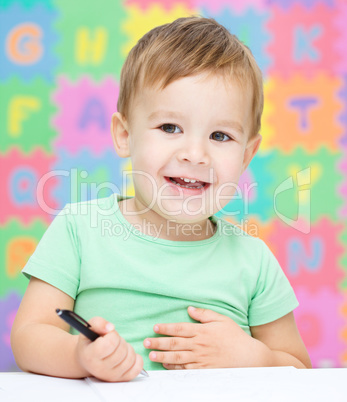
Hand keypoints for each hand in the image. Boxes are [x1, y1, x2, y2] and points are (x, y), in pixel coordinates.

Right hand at [76, 316, 143, 381]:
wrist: (88, 359)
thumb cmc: (90, 342)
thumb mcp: (88, 328)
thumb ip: (98, 323)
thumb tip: (110, 328)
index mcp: (90, 356)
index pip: (110, 343)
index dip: (113, 335)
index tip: (107, 335)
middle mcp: (100, 369)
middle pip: (122, 351)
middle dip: (120, 341)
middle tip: (113, 341)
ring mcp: (111, 376)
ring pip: (130, 358)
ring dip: (128, 348)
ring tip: (118, 348)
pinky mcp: (121, 379)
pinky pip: (137, 368)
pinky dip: (137, 359)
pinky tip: (127, 355)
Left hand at [143, 307, 268, 369]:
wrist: (248, 356)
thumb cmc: (234, 336)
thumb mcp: (221, 319)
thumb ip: (204, 314)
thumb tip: (190, 308)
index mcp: (202, 331)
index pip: (180, 328)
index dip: (166, 328)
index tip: (155, 327)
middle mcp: (199, 345)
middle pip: (175, 343)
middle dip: (159, 342)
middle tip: (145, 341)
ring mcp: (200, 358)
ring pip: (177, 357)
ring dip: (163, 355)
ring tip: (151, 354)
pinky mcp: (203, 369)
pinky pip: (185, 368)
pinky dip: (174, 367)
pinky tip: (166, 364)